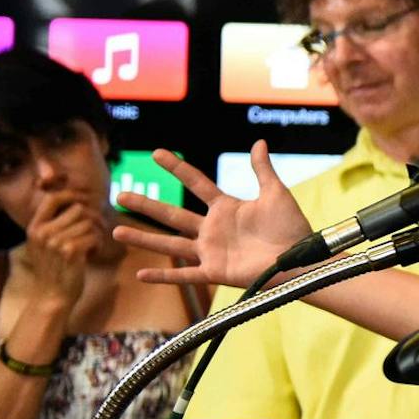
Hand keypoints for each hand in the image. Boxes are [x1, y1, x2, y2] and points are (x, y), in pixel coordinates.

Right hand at [24, 189, 103, 302]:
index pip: (53, 198)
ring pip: (89, 223)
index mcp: (35, 227)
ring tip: (92, 246)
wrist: (51, 296)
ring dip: (97, 234)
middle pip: (78, 209)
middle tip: (96, 231)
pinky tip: (93, 254)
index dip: (73, 195)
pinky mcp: (70, 252)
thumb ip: (55, 224)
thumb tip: (80, 202)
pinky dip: (98, 244)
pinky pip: (94, 236)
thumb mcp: (45, 244)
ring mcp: (55, 242)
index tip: (87, 200)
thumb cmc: (54, 268)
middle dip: (92, 218)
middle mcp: (43, 232)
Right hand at [116, 142, 312, 289]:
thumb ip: (263, 170)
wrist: (300, 259)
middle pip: (172, 214)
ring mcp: (211, 251)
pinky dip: (164, 276)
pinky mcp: (215, 271)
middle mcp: (213, 229)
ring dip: (144, 237)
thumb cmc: (292, 228)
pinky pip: (184, 275)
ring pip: (170, 244)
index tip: (158, 153)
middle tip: (120, 194)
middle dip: (146, 205)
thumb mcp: (276, 194)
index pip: (196, 183)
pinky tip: (140, 274)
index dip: (177, 168)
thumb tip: (259, 142)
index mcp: (226, 208)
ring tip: (117, 230)